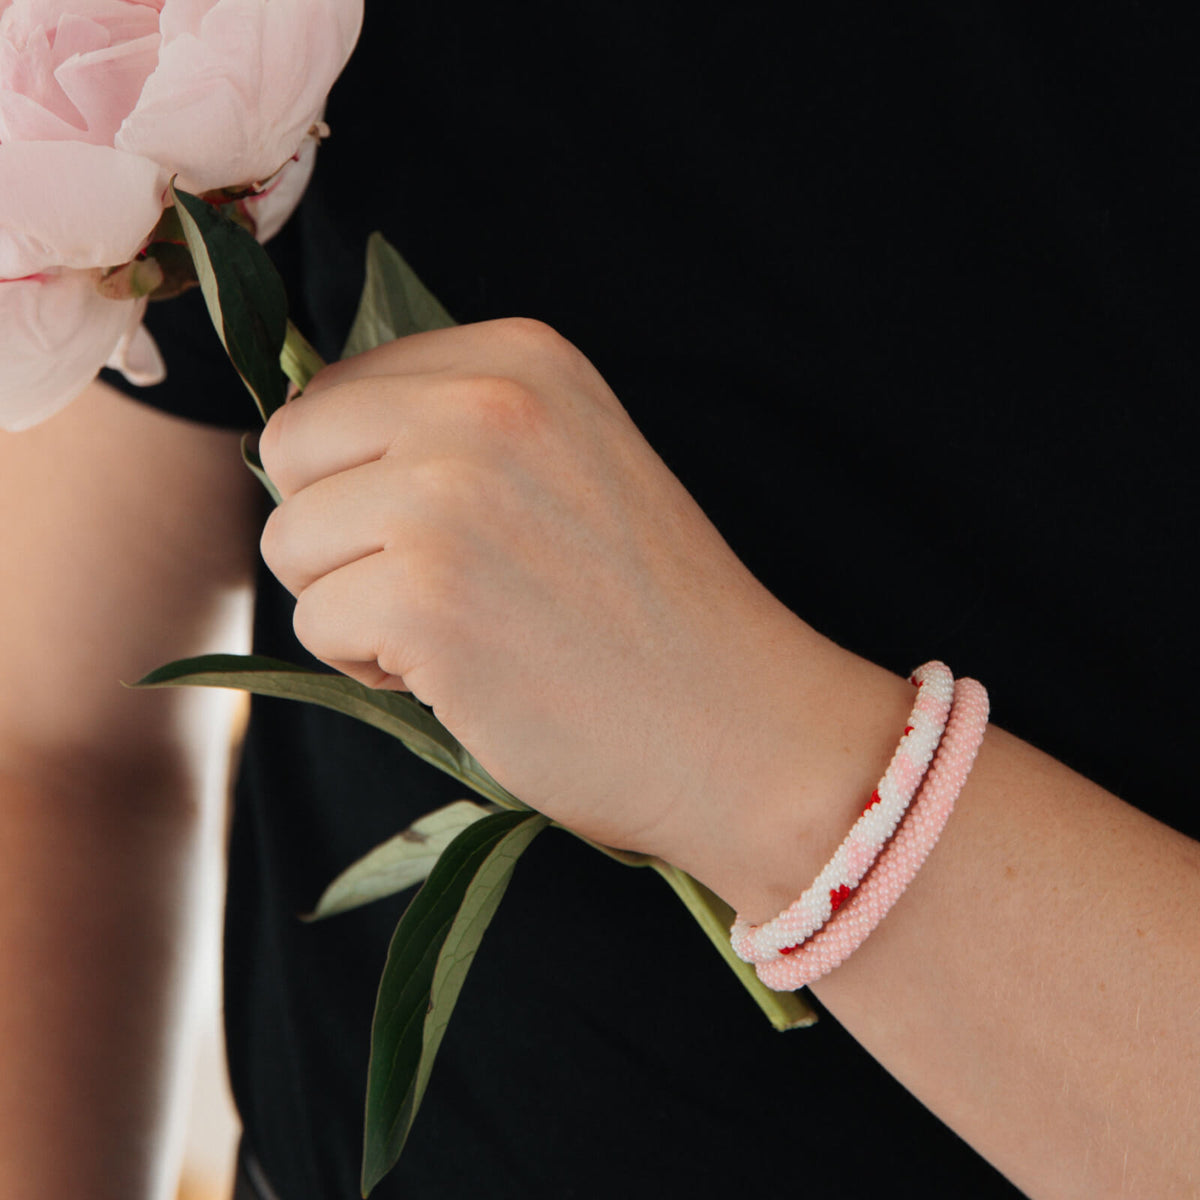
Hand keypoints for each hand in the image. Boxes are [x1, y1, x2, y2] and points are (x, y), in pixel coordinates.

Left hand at [260, 320, 821, 857]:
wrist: (738, 724)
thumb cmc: (648, 610)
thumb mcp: (569, 460)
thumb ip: (453, 429)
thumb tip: (305, 444)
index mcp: (521, 356)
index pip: (338, 391)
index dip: (364, 479)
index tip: (447, 533)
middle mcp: (481, 404)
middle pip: (293, 452)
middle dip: (334, 533)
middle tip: (426, 587)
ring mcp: (450, 497)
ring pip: (290, 542)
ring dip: (351, 603)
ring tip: (455, 634)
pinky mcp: (425, 597)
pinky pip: (314, 624)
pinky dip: (369, 666)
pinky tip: (457, 676)